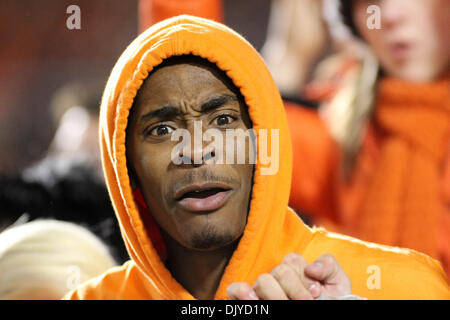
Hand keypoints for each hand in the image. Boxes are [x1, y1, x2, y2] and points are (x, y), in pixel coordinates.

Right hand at [227, 253, 351, 299]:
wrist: (326, 312)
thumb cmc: (328, 302)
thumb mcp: (336, 285)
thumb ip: (329, 267)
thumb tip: (311, 268)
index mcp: (294, 269)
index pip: (292, 261)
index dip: (305, 278)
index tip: (315, 294)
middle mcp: (276, 278)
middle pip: (279, 271)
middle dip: (295, 289)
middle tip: (304, 305)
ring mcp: (261, 290)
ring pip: (263, 280)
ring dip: (277, 296)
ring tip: (286, 307)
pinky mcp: (248, 302)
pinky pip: (234, 290)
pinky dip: (240, 292)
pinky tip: (253, 299)